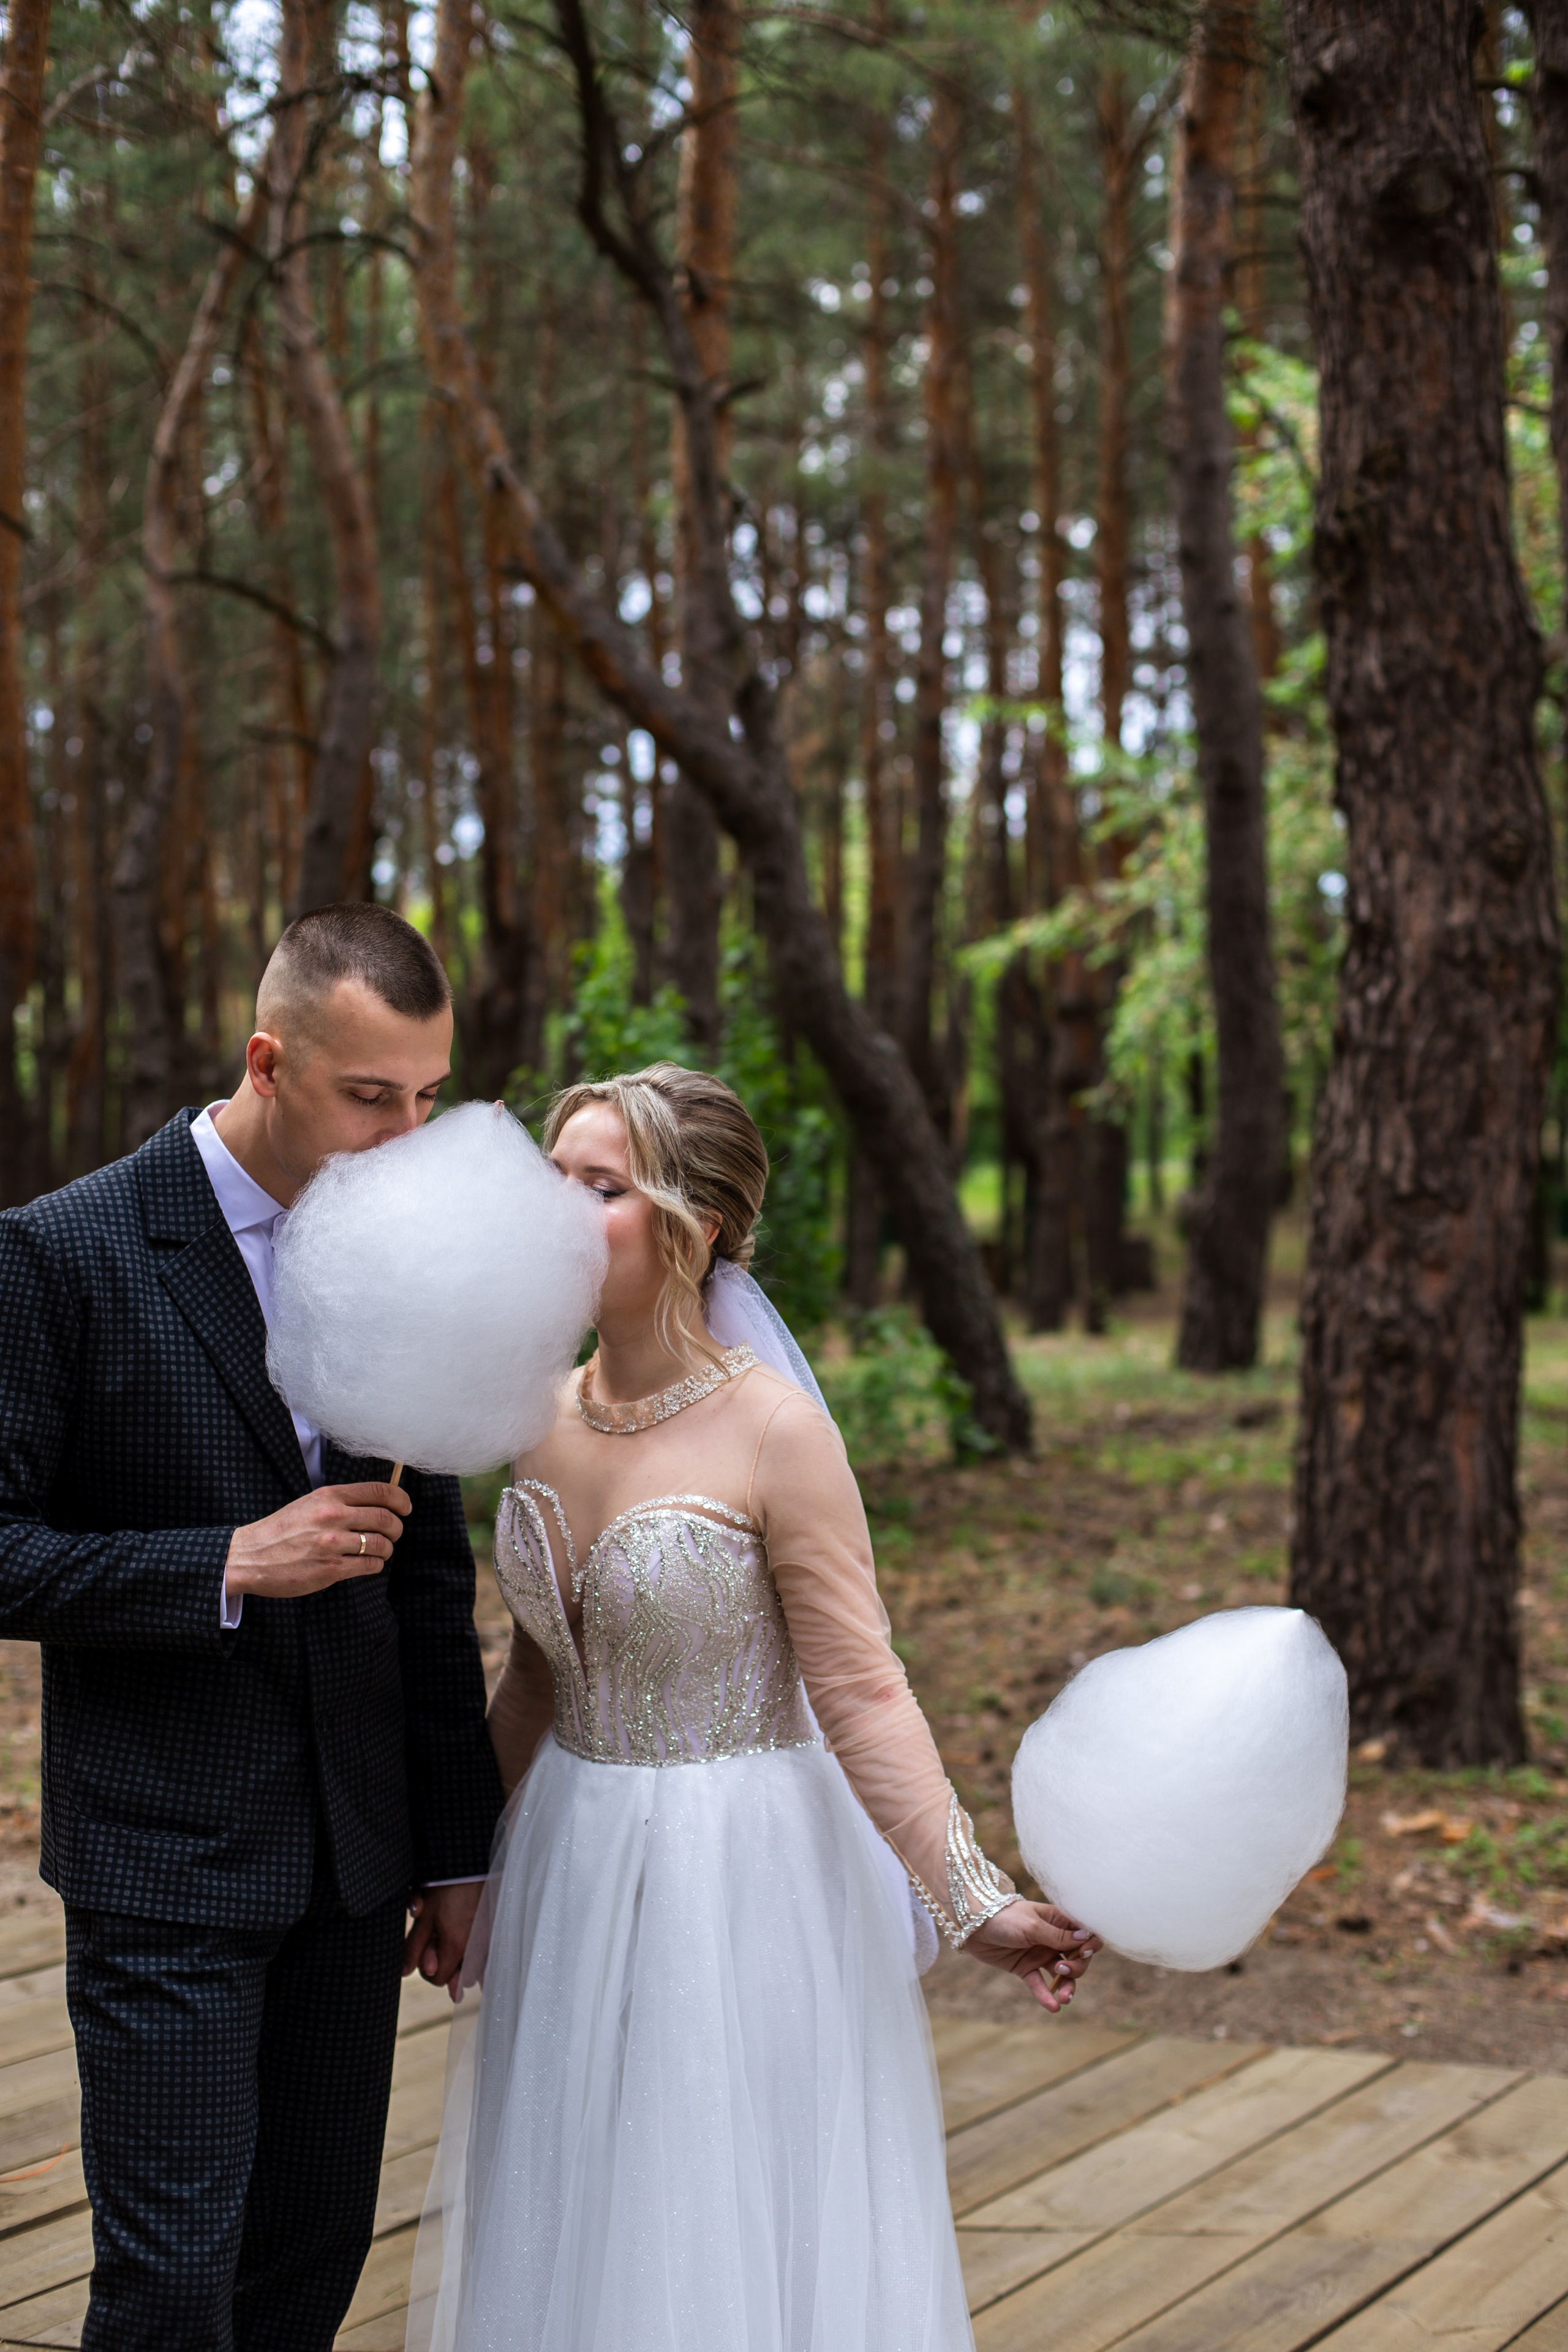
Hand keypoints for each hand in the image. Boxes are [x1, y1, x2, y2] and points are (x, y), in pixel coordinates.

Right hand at [224, 1482, 410, 1600]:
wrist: (250, 1557)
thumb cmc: (282, 1530)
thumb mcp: (310, 1503)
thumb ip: (341, 1501)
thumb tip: (378, 1503)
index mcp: (329, 1496)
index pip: (379, 1491)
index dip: (400, 1499)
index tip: (405, 1508)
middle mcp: (333, 1516)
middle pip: (386, 1518)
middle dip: (397, 1527)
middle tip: (394, 1533)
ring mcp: (332, 1544)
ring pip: (381, 1544)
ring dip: (387, 1549)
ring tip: (379, 1550)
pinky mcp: (331, 1569)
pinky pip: (370, 1565)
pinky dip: (375, 1565)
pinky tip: (367, 1564)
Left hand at [404, 1882, 483, 1999]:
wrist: (470, 1864)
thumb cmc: (447, 1887)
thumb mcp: (424, 1916)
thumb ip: (414, 1947)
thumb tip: (404, 1971)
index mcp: (455, 1947)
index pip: (438, 1979)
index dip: (425, 1968)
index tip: (424, 1949)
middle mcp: (475, 1948)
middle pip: (459, 1976)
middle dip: (445, 1964)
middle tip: (437, 1942)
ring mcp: (487, 1940)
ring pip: (474, 1966)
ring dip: (461, 1960)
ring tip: (450, 1939)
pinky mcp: (494, 1930)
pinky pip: (485, 1954)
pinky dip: (476, 1954)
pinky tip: (467, 1944)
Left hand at [965, 1899, 1100, 2012]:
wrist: (973, 1926)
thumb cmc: (1005, 1917)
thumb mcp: (1032, 1926)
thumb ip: (1058, 1936)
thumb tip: (1087, 1938)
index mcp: (1059, 1921)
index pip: (1085, 1934)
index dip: (1090, 1944)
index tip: (1085, 1952)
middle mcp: (1053, 1939)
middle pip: (1077, 1958)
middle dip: (1077, 1967)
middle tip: (1064, 1970)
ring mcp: (1040, 1955)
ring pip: (1063, 1975)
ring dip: (1067, 1986)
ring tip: (1064, 1998)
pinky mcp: (1026, 1969)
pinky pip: (1040, 1984)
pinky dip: (1046, 1996)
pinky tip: (1052, 2008)